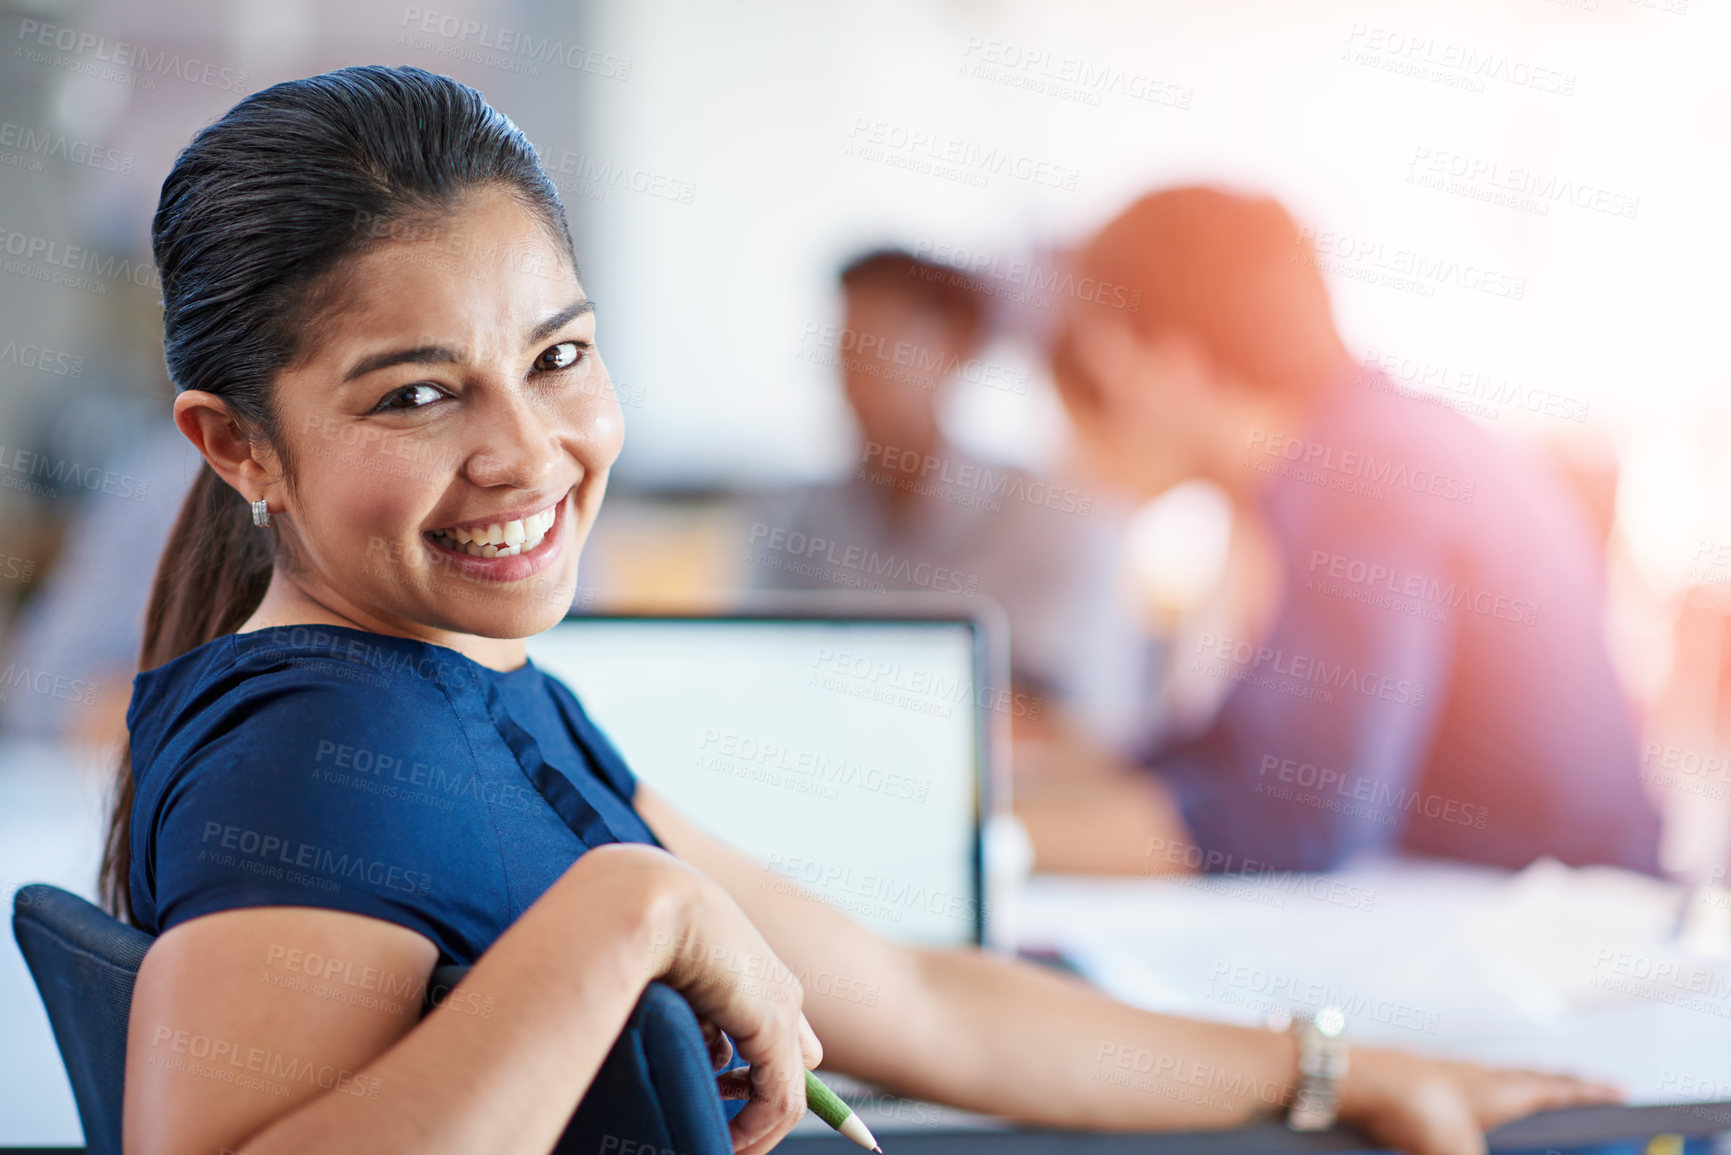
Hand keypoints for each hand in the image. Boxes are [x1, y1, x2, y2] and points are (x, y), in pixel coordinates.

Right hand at [640, 851, 823, 1154]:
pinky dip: (756, 1133)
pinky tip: (727, 1144)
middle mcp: (775, 988)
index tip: (727, 1100)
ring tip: (721, 1147)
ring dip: (754, 1130)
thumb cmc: (632, 926)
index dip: (760, 1076)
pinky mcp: (774, 1023)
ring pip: (786, 1090)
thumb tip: (699, 1056)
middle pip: (794, 1061)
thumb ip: (691, 1013)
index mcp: (748, 969)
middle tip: (729, 1139)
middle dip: (762, 1105)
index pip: (779, 1033)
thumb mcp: (668, 977)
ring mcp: (781, 1005)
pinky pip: (780, 1100)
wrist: (643, 897)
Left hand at [1339, 1045, 1623, 1154]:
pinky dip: (1479, 1093)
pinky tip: (1466, 1102)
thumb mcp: (1456, 1152)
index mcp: (1497, 1089)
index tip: (1619, 1090)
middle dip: (1559, 1085)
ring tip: (1530, 1093)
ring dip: (1518, 1086)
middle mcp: (1475, 1076)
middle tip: (1582, 1087)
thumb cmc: (1405, 1106)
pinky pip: (1462, 1086)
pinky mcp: (1417, 1083)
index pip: (1555, 1088)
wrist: (1347, 1078)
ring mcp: (1444, 1076)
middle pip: (1528, 1078)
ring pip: (1494, 1079)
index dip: (1588, 1092)